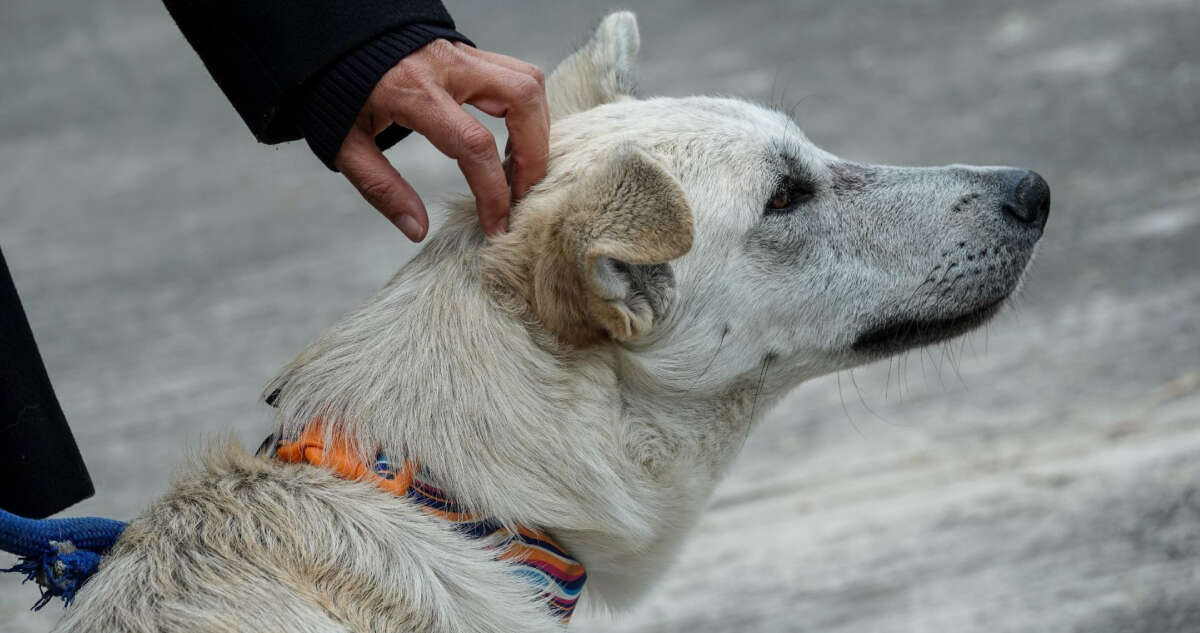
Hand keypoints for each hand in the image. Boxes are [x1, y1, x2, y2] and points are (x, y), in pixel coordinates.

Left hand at [333, 39, 548, 241]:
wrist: (330, 43)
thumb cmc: (335, 94)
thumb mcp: (345, 146)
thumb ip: (381, 189)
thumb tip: (417, 230)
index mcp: (414, 92)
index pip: (474, 144)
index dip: (493, 191)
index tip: (497, 224)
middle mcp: (448, 66)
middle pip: (521, 100)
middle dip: (534, 154)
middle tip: (522, 193)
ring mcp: (462, 54)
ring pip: (528, 82)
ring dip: (536, 129)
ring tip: (519, 169)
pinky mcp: (468, 52)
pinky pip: (517, 75)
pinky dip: (526, 112)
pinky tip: (510, 142)